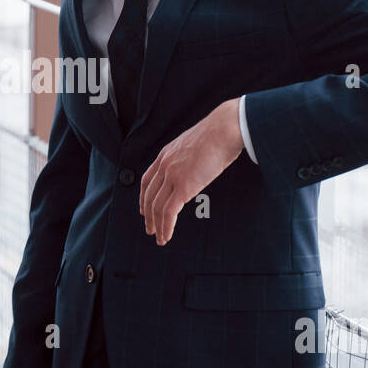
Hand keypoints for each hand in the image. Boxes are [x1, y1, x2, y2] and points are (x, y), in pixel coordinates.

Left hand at [139, 97, 244, 245]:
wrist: (224, 129)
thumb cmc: (218, 135)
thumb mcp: (195, 145)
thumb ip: (189, 158)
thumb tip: (196, 168)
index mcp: (165, 154)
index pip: (147, 180)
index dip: (144, 197)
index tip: (144, 209)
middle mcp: (164, 165)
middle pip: (149, 196)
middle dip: (148, 215)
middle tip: (150, 228)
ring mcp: (172, 176)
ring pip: (156, 207)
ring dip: (157, 225)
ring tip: (159, 237)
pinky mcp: (183, 186)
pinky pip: (168, 212)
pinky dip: (166, 227)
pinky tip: (167, 235)